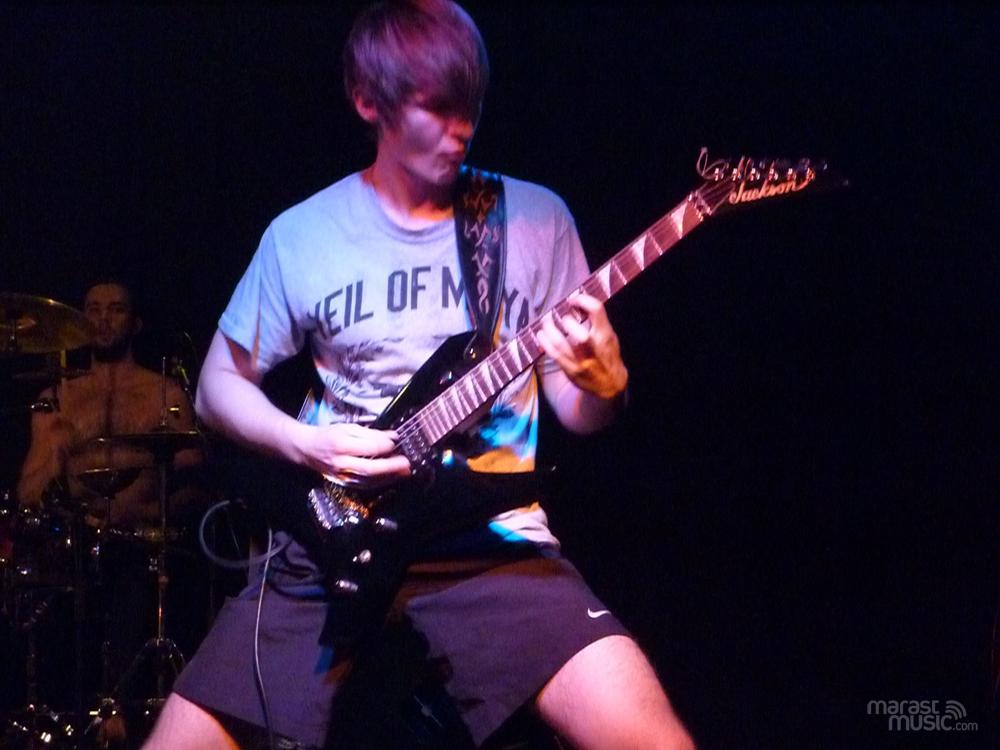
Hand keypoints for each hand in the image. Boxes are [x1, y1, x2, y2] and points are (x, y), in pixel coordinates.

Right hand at [289, 421, 411, 483]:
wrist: (307, 449)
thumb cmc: (329, 435)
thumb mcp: (348, 428)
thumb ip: (371, 433)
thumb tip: (393, 436)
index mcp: (341, 445)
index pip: (369, 447)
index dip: (385, 445)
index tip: (397, 441)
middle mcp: (341, 463)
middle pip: (370, 468)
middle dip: (391, 467)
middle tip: (407, 463)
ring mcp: (342, 476)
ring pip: (368, 480)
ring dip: (389, 477)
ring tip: (404, 472)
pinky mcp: (344, 483)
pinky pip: (364, 485)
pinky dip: (380, 483)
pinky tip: (391, 478)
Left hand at [535, 293, 627, 399]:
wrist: (610, 383)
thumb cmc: (608, 355)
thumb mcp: (609, 336)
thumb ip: (597, 322)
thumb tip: (578, 304)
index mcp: (605, 336)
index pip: (596, 311)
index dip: (582, 300)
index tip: (573, 300)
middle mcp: (594, 349)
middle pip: (580, 335)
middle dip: (568, 322)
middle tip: (562, 317)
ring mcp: (581, 361)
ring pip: (561, 345)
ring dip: (550, 330)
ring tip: (546, 322)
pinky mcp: (570, 369)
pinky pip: (554, 355)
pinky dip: (545, 342)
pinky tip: (541, 335)